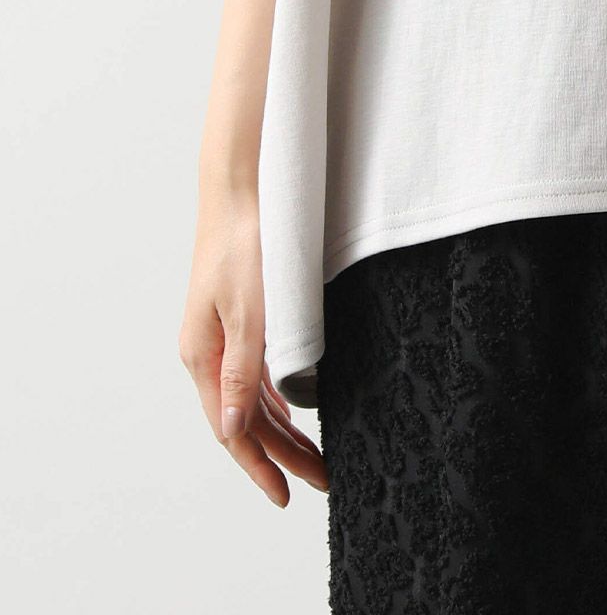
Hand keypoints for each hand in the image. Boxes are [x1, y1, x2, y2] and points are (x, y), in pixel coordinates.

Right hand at [178, 190, 327, 504]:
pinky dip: (278, 400)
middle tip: (322, 482)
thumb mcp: (249, 313)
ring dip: (284, 431)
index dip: (260, 467)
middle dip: (283, 456)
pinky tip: (296, 412)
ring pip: (254, 400)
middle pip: (246, 421)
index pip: (232, 430)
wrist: (240, 191)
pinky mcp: (238, 319)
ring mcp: (222, 337)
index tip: (285, 497)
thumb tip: (231, 431)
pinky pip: (258, 375)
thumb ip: (242, 374)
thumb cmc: (245, 245)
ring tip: (315, 459)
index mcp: (203, 358)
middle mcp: (208, 354)